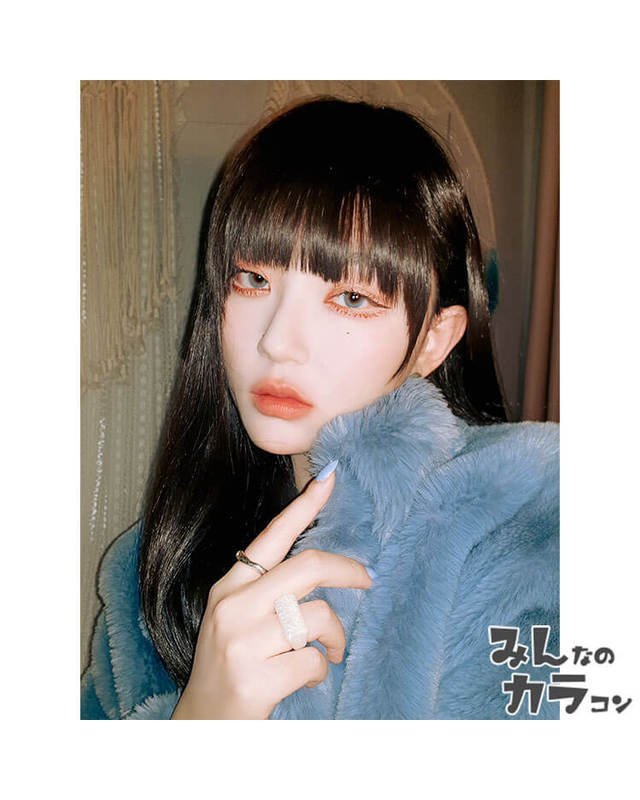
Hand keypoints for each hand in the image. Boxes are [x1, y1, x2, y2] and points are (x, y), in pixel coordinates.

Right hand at [171, 466, 372, 718]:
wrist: (203, 724)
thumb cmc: (230, 665)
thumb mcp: (239, 617)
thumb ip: (270, 589)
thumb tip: (323, 566)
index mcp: (230, 587)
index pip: (272, 536)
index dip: (304, 505)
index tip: (331, 477)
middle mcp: (234, 606)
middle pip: (309, 567)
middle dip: (348, 570)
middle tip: (368, 579)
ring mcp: (243, 642)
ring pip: (318, 616)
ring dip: (334, 639)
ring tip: (327, 653)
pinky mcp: (256, 678)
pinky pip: (314, 661)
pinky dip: (320, 671)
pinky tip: (303, 678)